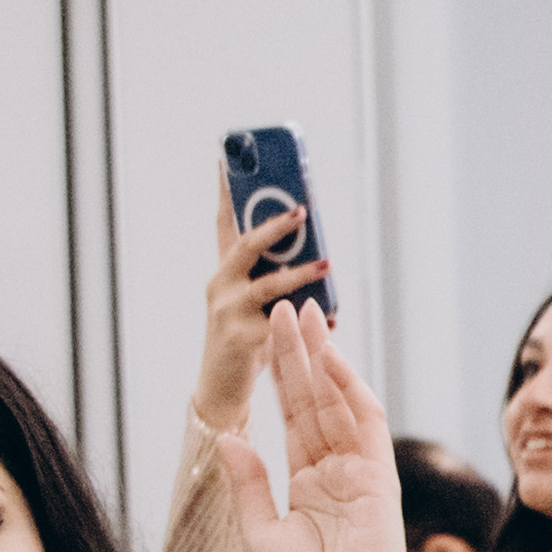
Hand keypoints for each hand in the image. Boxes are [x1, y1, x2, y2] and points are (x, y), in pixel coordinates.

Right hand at [191, 179, 327, 430]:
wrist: (220, 390)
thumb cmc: (242, 342)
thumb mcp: (251, 304)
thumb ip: (272, 277)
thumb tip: (316, 254)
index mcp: (223, 273)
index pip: (225, 225)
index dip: (227, 193)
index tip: (228, 161)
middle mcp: (220, 286)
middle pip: (245, 246)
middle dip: (274, 225)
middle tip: (301, 210)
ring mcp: (227, 311)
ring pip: (268, 284)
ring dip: (300, 272)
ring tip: (326, 263)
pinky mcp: (242, 338)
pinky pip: (283, 322)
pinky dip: (310, 318)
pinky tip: (331, 318)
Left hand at [214, 300, 414, 551]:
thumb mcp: (258, 533)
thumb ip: (248, 483)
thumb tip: (228, 437)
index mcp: (307, 484)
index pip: (294, 418)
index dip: (282, 377)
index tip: (271, 338)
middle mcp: (335, 471)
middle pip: (315, 399)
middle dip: (300, 353)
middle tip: (287, 307)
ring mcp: (359, 471)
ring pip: (338, 401)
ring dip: (323, 359)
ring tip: (306, 316)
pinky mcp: (379, 477)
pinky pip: (366, 423)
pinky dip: (350, 388)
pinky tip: (331, 358)